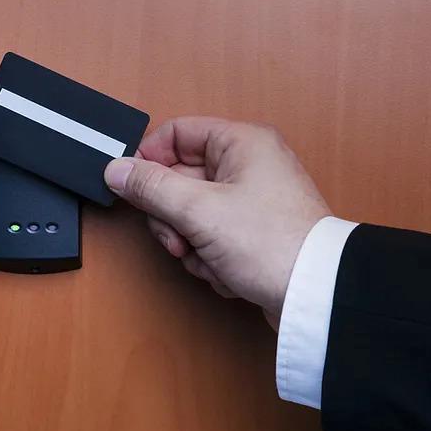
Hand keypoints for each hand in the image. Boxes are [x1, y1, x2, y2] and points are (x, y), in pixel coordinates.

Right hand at [104, 117, 330, 325]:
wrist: (313, 296)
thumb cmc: (271, 244)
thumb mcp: (200, 210)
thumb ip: (152, 187)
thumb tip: (117, 169)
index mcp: (240, 143)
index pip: (176, 133)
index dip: (149, 158)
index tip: (132, 187)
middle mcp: (245, 165)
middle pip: (179, 177)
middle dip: (170, 215)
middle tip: (177, 237)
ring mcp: (247, 200)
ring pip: (189, 211)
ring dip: (188, 241)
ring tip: (207, 258)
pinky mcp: (248, 230)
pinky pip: (207, 234)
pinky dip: (207, 256)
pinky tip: (224, 270)